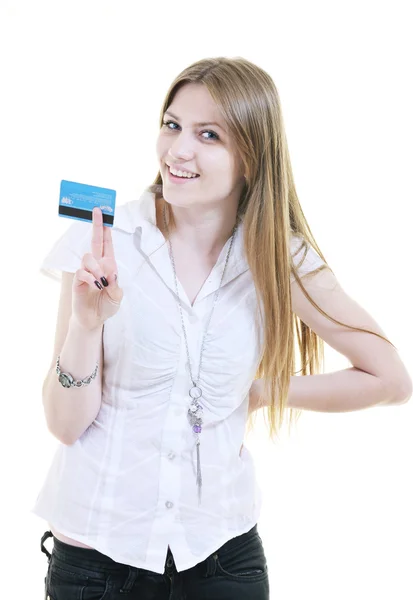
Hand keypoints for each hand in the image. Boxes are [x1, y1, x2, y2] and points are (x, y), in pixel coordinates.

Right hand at [72, 207, 123, 330]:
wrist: (93, 319)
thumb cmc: (106, 305)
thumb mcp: (117, 296)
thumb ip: (116, 285)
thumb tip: (111, 273)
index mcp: (108, 265)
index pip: (107, 244)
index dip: (106, 230)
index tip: (105, 214)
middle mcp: (97, 264)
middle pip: (95, 240)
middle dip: (97, 225)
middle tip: (97, 211)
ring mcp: (86, 270)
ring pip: (89, 257)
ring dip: (97, 269)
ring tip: (101, 284)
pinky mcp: (78, 280)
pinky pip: (82, 272)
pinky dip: (90, 278)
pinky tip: (95, 286)